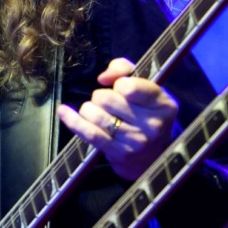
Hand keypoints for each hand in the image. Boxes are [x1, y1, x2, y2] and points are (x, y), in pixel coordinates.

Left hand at [58, 57, 176, 180]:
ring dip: (89, 109)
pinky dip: (73, 120)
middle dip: (102, 96)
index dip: (119, 83)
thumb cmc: (146, 115)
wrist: (154, 157)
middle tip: (109, 103)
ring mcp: (135, 141)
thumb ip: (126, 70)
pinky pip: (89, 133)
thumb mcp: (146, 90)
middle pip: (108, 98)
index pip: (131, 87)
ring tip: (96, 112)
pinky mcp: (118, 154)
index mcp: (163, 105)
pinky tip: (63, 111)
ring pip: (96, 115)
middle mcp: (152, 125)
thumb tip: (104, 77)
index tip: (120, 87)